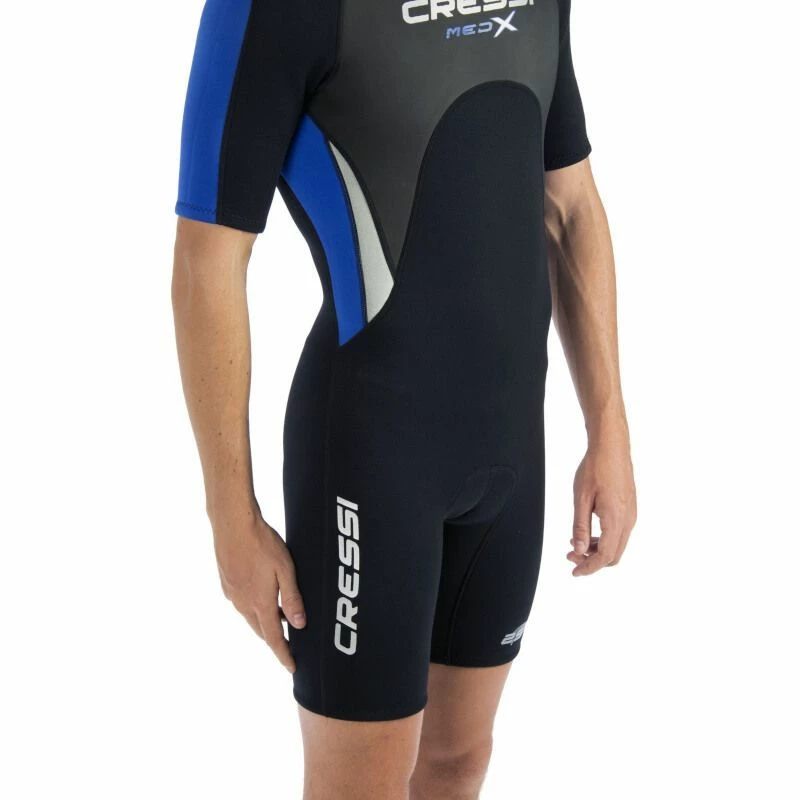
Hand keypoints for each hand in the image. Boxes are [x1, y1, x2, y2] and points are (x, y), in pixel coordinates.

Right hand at [212, 508, 305, 671]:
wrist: (232, 523)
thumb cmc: (262, 543)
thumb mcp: (285, 569)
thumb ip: (292, 598)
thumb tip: (299, 624)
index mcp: (260, 603)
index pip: (274, 638)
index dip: (284, 654)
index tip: (292, 667)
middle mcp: (243, 603)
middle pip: (262, 631)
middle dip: (275, 641)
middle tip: (289, 647)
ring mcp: (232, 594)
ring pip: (251, 617)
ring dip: (265, 622)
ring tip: (281, 620)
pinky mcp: (227, 582)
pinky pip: (242, 603)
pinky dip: (254, 608)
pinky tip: (262, 597)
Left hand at [568, 440, 636, 576]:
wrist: (612, 447)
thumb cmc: (595, 468)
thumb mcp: (581, 498)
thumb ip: (580, 527)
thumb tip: (579, 551)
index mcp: (616, 519)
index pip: (605, 556)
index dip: (589, 568)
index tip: (574, 572)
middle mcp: (628, 520)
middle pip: (613, 555)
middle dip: (592, 561)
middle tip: (570, 556)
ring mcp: (631, 514)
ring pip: (617, 545)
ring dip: (597, 550)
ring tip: (575, 543)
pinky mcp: (630, 508)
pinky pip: (619, 533)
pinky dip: (604, 539)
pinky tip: (588, 532)